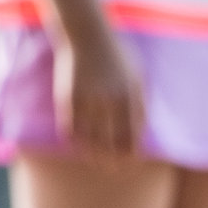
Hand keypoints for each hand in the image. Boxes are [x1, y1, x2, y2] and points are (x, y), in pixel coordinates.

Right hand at [53, 29, 142, 158]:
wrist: (87, 35)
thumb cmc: (118, 57)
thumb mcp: (138, 79)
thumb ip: (139, 104)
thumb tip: (139, 132)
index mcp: (132, 98)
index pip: (133, 136)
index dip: (132, 154)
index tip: (132, 164)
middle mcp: (111, 101)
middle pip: (112, 142)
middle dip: (115, 160)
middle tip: (115, 171)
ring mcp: (88, 100)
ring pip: (91, 139)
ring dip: (94, 155)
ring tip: (98, 164)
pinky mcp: (68, 98)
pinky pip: (71, 128)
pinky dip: (75, 141)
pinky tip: (79, 147)